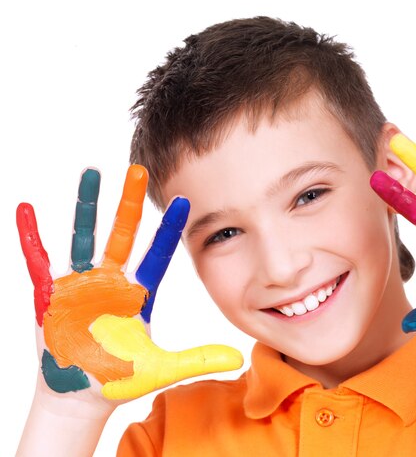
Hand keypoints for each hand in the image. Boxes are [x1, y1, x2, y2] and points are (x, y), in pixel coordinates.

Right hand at [17, 165, 242, 401]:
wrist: (80, 395)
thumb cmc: (119, 377)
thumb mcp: (161, 368)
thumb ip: (197, 359)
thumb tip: (238, 359)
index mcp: (139, 293)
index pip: (158, 254)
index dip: (169, 229)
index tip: (185, 200)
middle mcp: (112, 281)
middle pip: (123, 234)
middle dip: (130, 203)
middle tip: (138, 169)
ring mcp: (81, 284)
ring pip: (85, 236)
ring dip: (87, 206)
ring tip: (90, 171)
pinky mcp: (51, 295)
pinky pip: (39, 260)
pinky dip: (32, 236)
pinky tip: (27, 209)